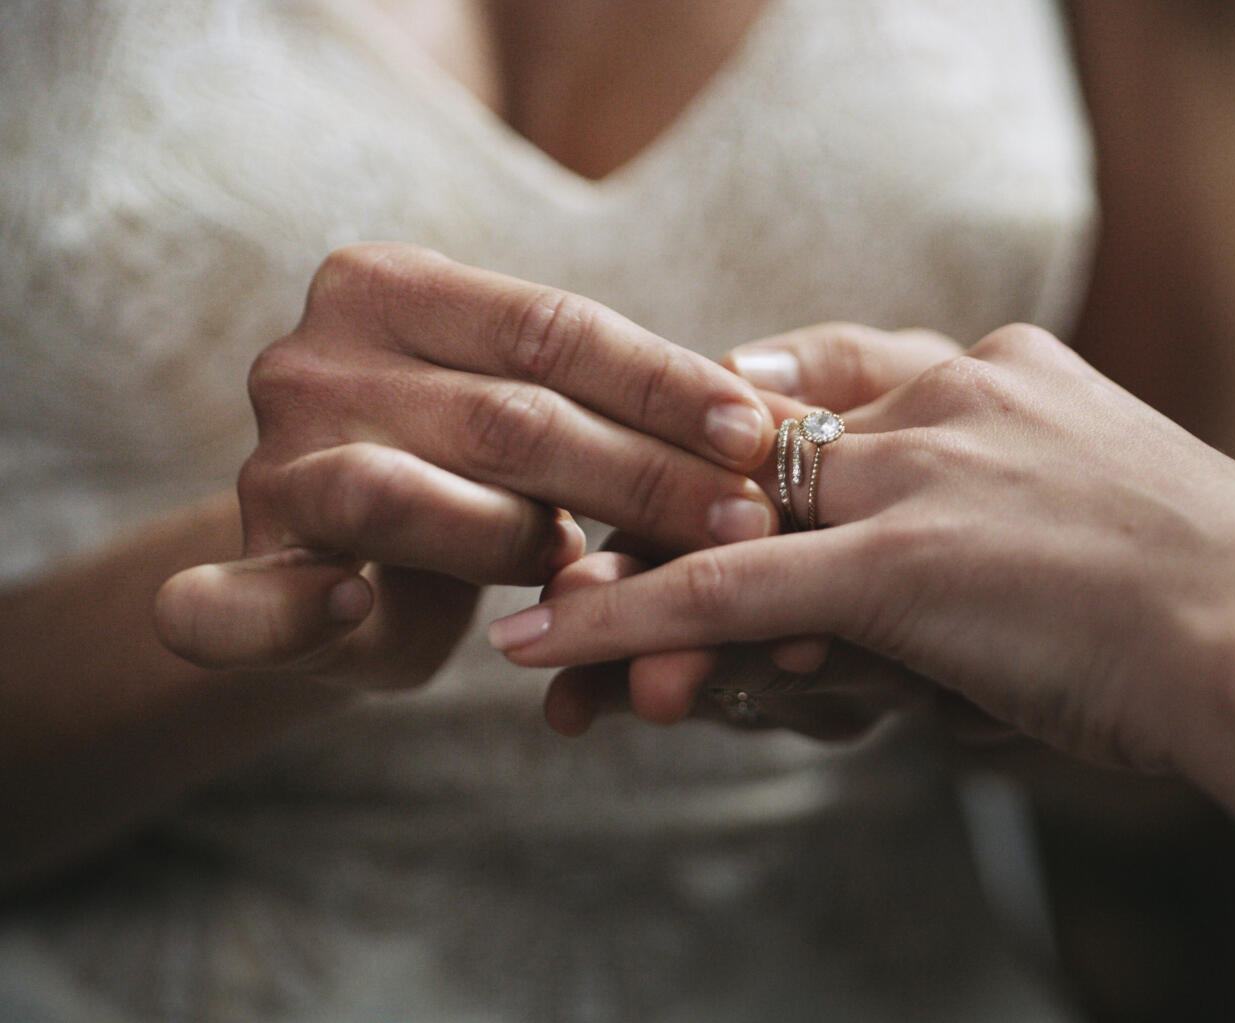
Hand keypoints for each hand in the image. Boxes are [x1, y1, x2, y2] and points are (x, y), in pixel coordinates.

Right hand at [155, 243, 778, 689]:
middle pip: (505, 414)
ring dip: (529, 549)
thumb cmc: (479, 481)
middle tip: (752, 525)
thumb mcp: (546, 423)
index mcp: (394, 288)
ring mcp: (267, 458)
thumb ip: (622, 414)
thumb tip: (789, 426)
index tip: (766, 434)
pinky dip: (292, 613)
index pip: (554, 328)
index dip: (667, 384)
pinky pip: (236, 600)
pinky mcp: (239, 565)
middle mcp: (314, 354)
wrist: (345, 571)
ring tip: (635, 589)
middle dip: (643, 476)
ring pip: (405, 498)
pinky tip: (353, 610)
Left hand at [491, 323, 1234, 768]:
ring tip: (545, 607)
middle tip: (589, 535)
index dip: (755, 409)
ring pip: (737, 514)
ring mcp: (921, 473)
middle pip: (767, 439)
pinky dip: (632, 618)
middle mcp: (951, 396)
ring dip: (638, 567)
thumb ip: (1037, 507)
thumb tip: (986, 565)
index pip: (841, 371)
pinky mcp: (898, 566)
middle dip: (675, 499)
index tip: (700, 434)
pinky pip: (731, 590)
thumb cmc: (1231, 600)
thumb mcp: (1128, 514)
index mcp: (1011, 365)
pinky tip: (547, 643)